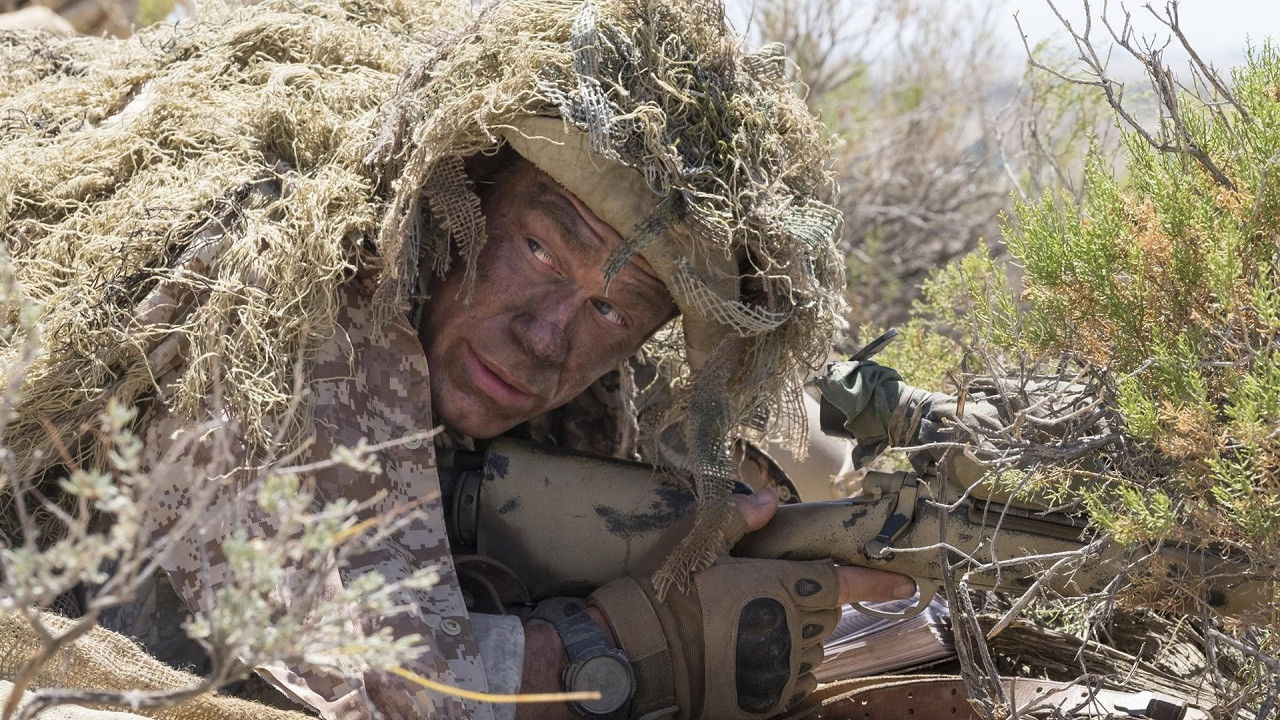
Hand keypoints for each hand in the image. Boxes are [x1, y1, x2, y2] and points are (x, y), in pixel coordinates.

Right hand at [587, 488, 916, 719]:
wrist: (638, 654)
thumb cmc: (667, 590)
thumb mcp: (695, 539)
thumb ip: (737, 516)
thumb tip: (770, 498)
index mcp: (783, 585)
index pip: (847, 583)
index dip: (880, 583)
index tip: (908, 584)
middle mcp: (793, 629)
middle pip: (826, 613)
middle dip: (809, 601)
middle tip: (768, 595)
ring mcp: (784, 669)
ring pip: (810, 647)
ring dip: (793, 635)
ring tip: (747, 627)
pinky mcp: (769, 700)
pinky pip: (792, 680)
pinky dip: (780, 667)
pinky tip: (745, 655)